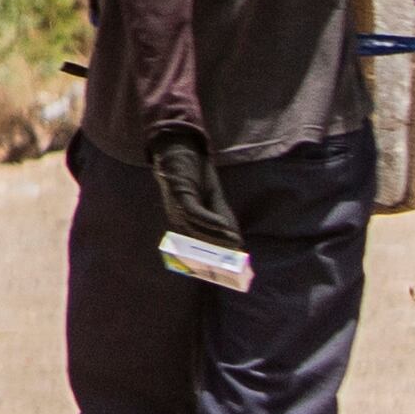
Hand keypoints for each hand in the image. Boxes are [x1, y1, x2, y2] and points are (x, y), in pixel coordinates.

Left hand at [146, 126, 244, 255]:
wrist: (180, 147)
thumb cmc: (196, 173)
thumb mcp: (213, 198)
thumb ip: (222, 218)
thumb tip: (237, 242)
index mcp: (184, 222)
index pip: (198, 247)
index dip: (215, 257)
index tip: (233, 266)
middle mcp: (178, 219)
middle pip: (198, 242)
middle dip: (217, 252)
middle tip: (237, 260)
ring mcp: (176, 208)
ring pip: (196, 230)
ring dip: (217, 237)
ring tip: (235, 243)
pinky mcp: (179, 195)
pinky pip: (194, 213)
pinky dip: (210, 221)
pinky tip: (225, 225)